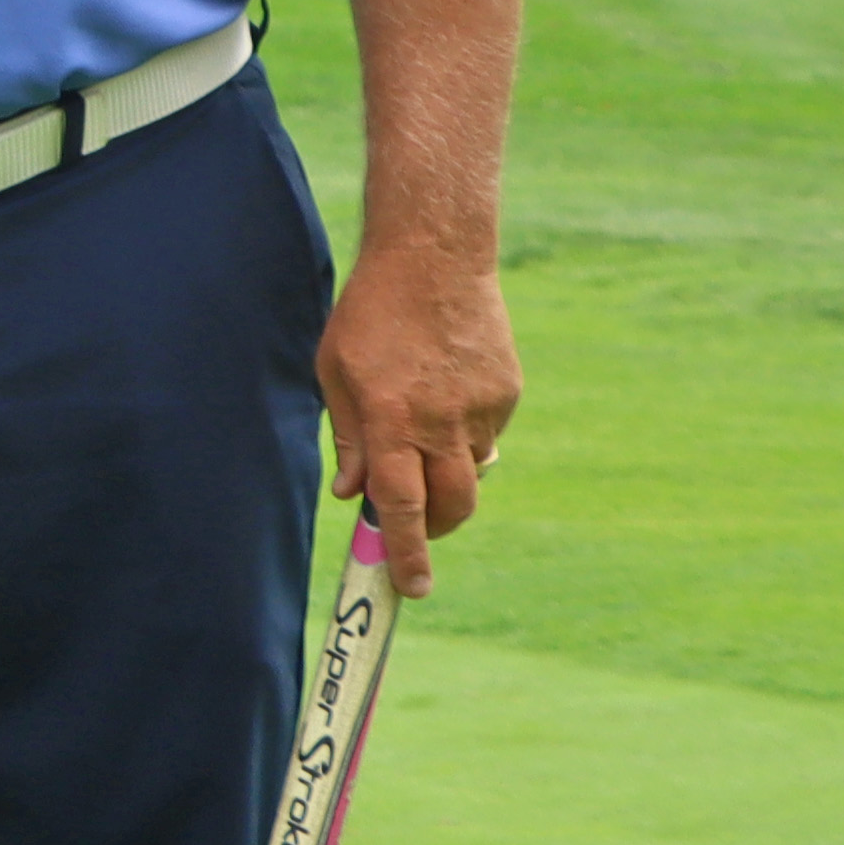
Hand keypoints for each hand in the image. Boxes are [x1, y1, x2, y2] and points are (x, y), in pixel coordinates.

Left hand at [318, 238, 516, 595]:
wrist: (435, 256)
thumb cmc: (371, 314)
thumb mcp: (335, 373)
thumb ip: (347, 437)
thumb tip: (354, 494)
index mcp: (391, 419)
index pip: (402, 505)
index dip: (406, 552)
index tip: (413, 588)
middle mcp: (441, 420)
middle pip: (453, 506)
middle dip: (435, 529)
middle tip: (416, 525)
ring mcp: (481, 407)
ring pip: (472, 471)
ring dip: (447, 473)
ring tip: (420, 426)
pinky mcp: (508, 391)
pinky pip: (486, 434)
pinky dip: (464, 432)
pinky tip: (445, 388)